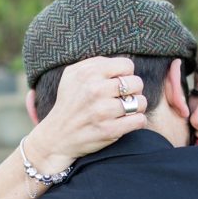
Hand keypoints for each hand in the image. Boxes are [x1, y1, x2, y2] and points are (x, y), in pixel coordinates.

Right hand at [24, 56, 149, 169]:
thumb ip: (94, 63)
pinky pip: (139, 120)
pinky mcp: (109, 130)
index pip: (127, 65)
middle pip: (136, 83)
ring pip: (140, 102)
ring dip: (136, 106)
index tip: (118, 83)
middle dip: (133, 90)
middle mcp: (95, 90)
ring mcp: (102, 111)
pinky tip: (128, 121)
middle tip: (124, 97)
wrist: (57, 136)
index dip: (126, 74)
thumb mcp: (72, 76)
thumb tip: (119, 62)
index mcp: (88, 73)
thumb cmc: (69, 103)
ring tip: (127, 109)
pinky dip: (137, 121)